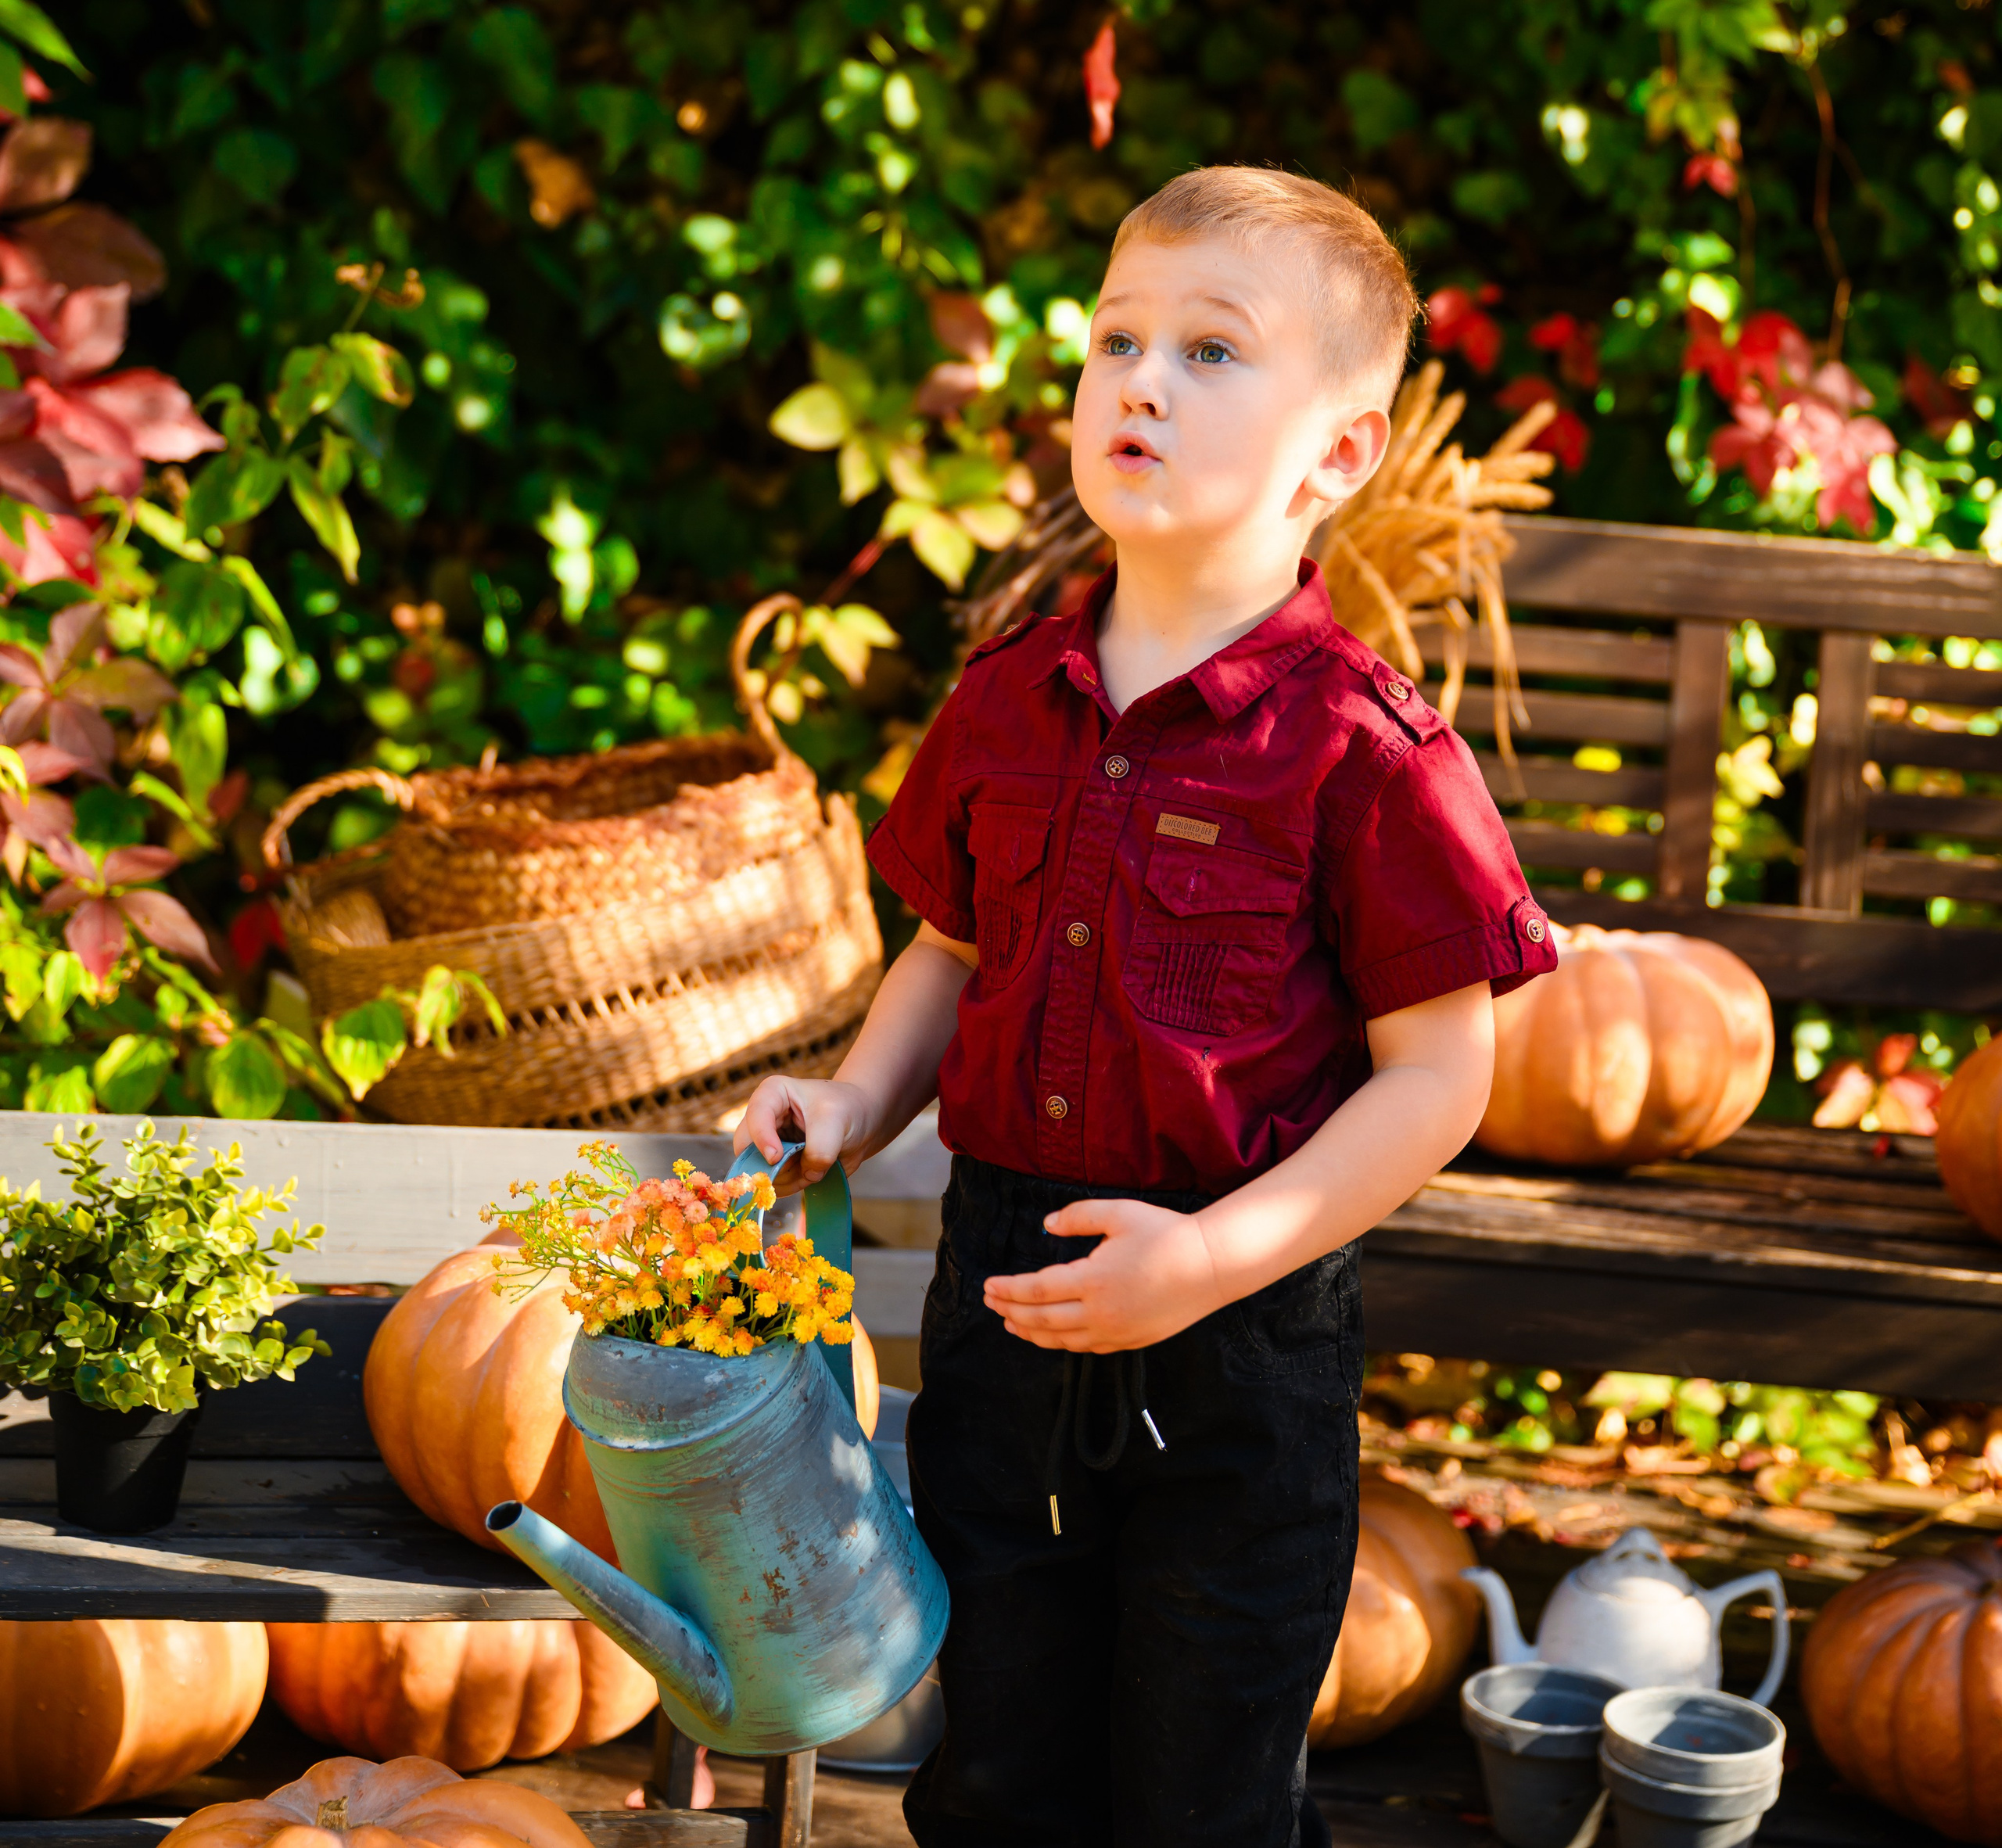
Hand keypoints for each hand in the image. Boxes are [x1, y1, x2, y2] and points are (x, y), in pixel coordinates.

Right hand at [733, 1076, 877, 1187]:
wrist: (862, 1124)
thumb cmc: (847, 1110)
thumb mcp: (836, 1122)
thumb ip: (819, 1149)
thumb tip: (808, 1174)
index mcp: (771, 1094)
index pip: (755, 1118)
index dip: (762, 1140)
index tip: (775, 1157)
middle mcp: (763, 1119)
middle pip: (747, 1150)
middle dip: (771, 1167)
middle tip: (798, 1170)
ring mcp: (768, 1144)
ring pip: (760, 1172)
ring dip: (786, 1178)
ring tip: (814, 1167)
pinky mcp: (777, 1165)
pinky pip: (773, 1184)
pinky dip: (791, 1186)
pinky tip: (811, 1174)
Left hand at [982, 1196, 1226, 1352]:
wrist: (1213, 1265)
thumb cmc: (1166, 1233)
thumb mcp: (1118, 1213)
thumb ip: (1077, 1217)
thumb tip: (1045, 1226)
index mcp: (1093, 1280)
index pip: (1037, 1291)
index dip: (1009, 1290)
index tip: (988, 1286)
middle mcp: (1101, 1312)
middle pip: (1043, 1320)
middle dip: (1012, 1313)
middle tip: (991, 1305)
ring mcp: (1117, 1331)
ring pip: (1063, 1340)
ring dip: (1032, 1333)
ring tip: (1012, 1325)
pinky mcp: (1132, 1340)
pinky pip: (1087, 1347)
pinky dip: (1062, 1342)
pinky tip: (1053, 1334)